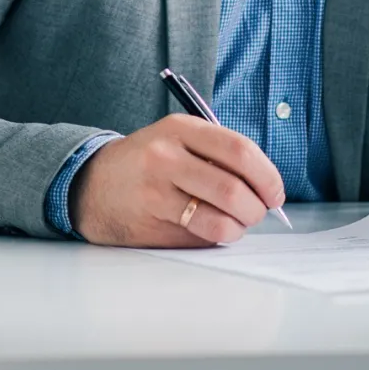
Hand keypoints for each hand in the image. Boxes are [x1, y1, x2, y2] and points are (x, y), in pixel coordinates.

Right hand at [71, 114, 285, 246]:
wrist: (92, 184)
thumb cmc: (149, 160)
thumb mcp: (178, 138)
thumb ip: (219, 154)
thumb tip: (267, 187)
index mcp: (181, 129)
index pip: (240, 151)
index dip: (267, 176)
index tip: (275, 192)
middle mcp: (166, 158)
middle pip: (233, 190)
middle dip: (257, 208)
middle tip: (259, 212)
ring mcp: (156, 195)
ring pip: (219, 222)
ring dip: (238, 229)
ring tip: (236, 224)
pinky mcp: (150, 226)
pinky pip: (199, 240)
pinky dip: (215, 239)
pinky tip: (210, 230)